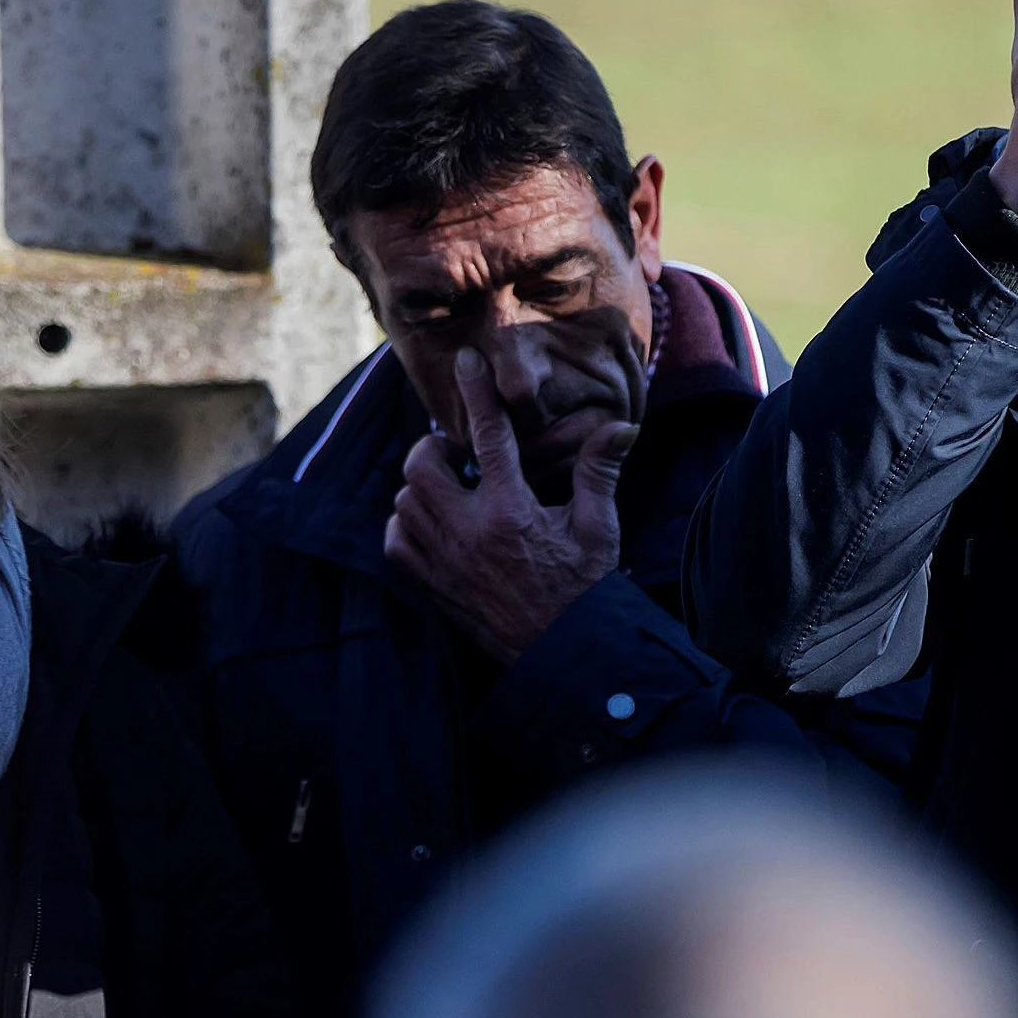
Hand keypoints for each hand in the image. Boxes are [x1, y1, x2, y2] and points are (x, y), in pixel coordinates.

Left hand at [385, 349, 636, 663]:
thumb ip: (599, 471)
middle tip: (458, 453)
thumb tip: (622, 426)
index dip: (477, 394)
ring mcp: (444, 563)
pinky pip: (395, 542)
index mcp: (513, 512)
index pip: (489, 437)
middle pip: (422, 466)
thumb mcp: (598, 527)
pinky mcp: (431, 587)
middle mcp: (470, 534)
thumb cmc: (586, 588)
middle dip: (434, 448)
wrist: (563, 654)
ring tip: (449, 488)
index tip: (467, 362)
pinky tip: (432, 523)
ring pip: (404, 501)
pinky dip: (405, 525)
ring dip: (420, 487)